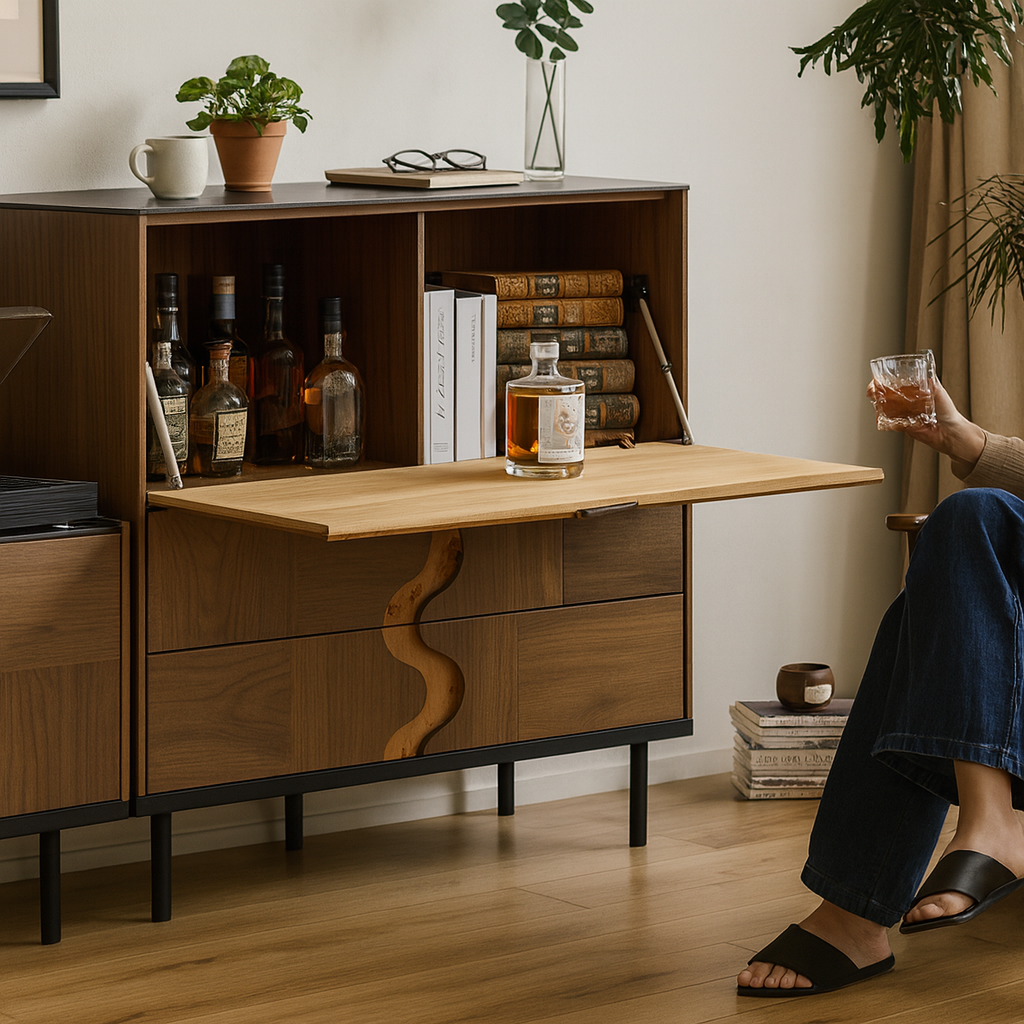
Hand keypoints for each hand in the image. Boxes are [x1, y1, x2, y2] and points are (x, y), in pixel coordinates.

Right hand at [867, 376, 985, 476]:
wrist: (950, 432)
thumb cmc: (948, 412)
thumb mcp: (939, 391)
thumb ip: (931, 382)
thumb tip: (926, 373)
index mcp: (914, 391)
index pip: (895, 383)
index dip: (884, 381)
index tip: (877, 380)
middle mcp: (907, 402)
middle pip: (886, 395)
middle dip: (876, 392)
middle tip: (874, 392)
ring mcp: (904, 414)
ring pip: (885, 409)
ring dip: (878, 407)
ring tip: (878, 405)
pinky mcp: (903, 426)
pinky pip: (890, 424)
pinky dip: (884, 422)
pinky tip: (883, 420)